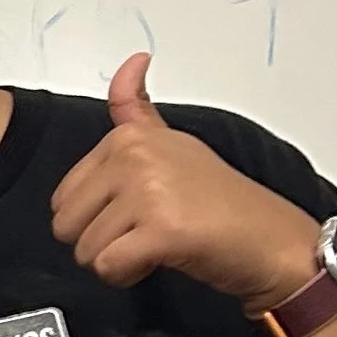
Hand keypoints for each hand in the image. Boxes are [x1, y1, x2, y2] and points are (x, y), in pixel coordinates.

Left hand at [51, 56, 321, 309]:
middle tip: (148, 231)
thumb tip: (132, 60)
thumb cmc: (223, 203)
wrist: (271, 242)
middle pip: (66, 225)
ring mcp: (147, 191)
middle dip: (101, 241)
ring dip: (119, 261)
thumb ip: (137, 112)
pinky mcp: (160, 230)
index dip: (97, 216)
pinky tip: (162, 259)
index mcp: (130, 137)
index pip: (65, 195)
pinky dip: (130, 275)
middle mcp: (135, 156)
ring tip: (160, 243)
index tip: (139, 207)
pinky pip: (108, 267)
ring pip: (85, 251)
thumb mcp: (174, 145)